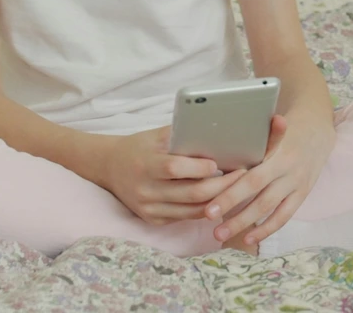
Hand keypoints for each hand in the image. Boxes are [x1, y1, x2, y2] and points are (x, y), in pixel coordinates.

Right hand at [100, 126, 246, 224]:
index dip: (200, 168)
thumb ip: (182, 136)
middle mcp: (146, 190)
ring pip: (193, 210)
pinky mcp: (152, 220)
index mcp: (145, 164)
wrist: (110, 167)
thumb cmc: (140, 147)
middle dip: (221, 186)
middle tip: (241, 176)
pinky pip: (185, 217)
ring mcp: (149, 209)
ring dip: (218, 200)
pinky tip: (218, 199)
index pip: (176, 168)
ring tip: (236, 188)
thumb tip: (216, 133)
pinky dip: (204, 209)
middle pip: (191, 193)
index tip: (220, 163)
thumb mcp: (156, 136)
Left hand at [204, 114, 333, 246]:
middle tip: (208, 218)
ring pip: (268, 207)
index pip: (250, 176)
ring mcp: (297, 183)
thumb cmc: (284, 128)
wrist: (318, 129)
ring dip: (244, 223)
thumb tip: (214, 157)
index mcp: (276, 150)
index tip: (209, 206)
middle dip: (231, 207)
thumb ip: (248, 143)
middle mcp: (287, 168)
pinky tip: (248, 239)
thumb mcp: (268, 130)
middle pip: (257, 192)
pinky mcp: (303, 194)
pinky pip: (284, 216)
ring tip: (220, 235)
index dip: (230, 193)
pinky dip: (266, 229)